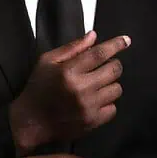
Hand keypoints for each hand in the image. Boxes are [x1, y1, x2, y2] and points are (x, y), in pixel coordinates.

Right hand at [9, 31, 130, 154]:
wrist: (31, 122)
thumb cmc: (37, 89)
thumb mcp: (47, 62)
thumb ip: (72, 48)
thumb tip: (94, 36)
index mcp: (69, 71)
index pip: (99, 54)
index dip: (116, 45)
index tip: (125, 41)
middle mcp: (81, 89)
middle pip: (114, 70)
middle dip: (113, 65)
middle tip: (104, 66)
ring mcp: (88, 107)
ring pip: (116, 89)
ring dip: (109, 84)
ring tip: (97, 85)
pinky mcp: (92, 122)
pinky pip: (113, 109)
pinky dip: (107, 103)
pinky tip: (95, 101)